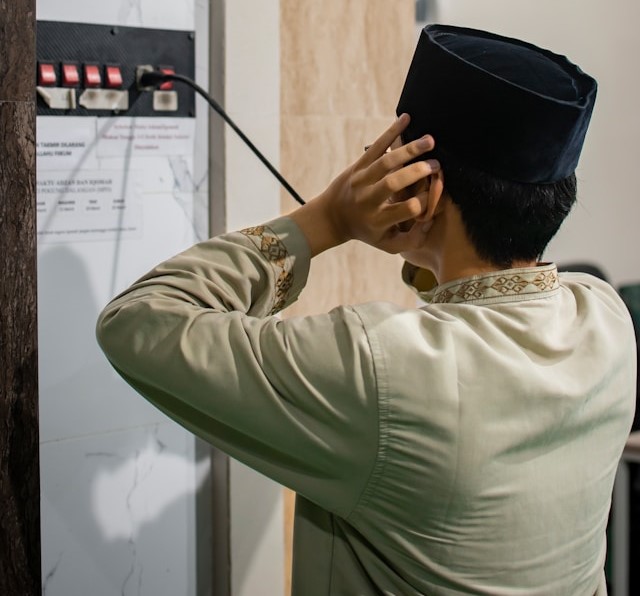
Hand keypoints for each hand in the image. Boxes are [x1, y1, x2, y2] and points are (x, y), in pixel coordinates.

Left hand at [291, 114, 439, 255]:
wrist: (332, 217)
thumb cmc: (367, 231)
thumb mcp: (387, 245)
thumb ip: (411, 240)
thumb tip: (431, 221)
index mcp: (378, 220)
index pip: (407, 209)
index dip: (424, 201)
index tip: (434, 196)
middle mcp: (367, 200)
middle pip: (394, 183)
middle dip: (418, 172)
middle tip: (437, 165)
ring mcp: (361, 181)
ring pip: (386, 162)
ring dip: (409, 149)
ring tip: (430, 140)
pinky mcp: (357, 166)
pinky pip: (375, 147)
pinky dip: (391, 132)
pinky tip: (406, 119)